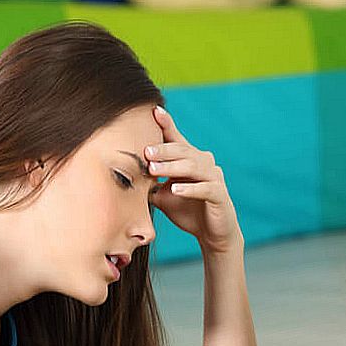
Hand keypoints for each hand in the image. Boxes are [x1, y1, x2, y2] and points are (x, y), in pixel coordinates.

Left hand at [146, 106, 242, 254]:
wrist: (212, 234)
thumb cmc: (188, 212)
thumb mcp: (165, 195)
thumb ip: (152, 184)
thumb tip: (126, 176)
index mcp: (191, 160)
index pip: (177, 139)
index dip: (167, 124)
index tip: (154, 111)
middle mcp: (205, 164)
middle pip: (184, 151)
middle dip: (163, 150)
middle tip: (146, 151)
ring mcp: (215, 178)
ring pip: (194, 167)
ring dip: (173, 168)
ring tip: (154, 170)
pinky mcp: (220, 195)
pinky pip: (205, 188)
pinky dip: (190, 188)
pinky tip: (176, 189)